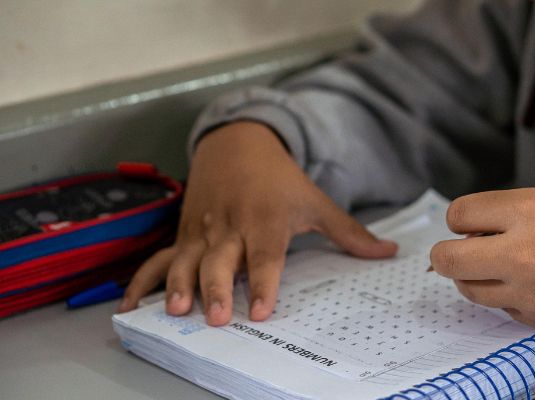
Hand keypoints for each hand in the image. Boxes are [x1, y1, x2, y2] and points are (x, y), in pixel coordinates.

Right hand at [118, 121, 396, 324]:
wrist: (237, 144)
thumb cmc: (281, 180)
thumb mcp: (316, 201)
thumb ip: (350, 233)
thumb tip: (391, 254)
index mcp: (266, 218)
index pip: (266, 255)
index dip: (265, 282)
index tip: (263, 310)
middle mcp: (232, 225)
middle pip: (222, 260)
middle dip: (218, 288)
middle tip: (218, 317)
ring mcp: (204, 229)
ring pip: (187, 259)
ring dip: (178, 284)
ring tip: (175, 310)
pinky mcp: (184, 233)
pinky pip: (160, 257)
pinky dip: (143, 280)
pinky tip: (131, 303)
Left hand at [430, 188, 534, 331]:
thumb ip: (505, 215)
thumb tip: (468, 232)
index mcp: (525, 211)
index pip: (458, 214)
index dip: (459, 219)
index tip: (468, 223)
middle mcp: (520, 251)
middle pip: (448, 259)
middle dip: (446, 254)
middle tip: (458, 252)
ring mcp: (526, 289)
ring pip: (468, 289)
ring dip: (473, 277)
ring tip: (497, 267)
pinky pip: (500, 307)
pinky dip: (505, 297)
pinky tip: (529, 285)